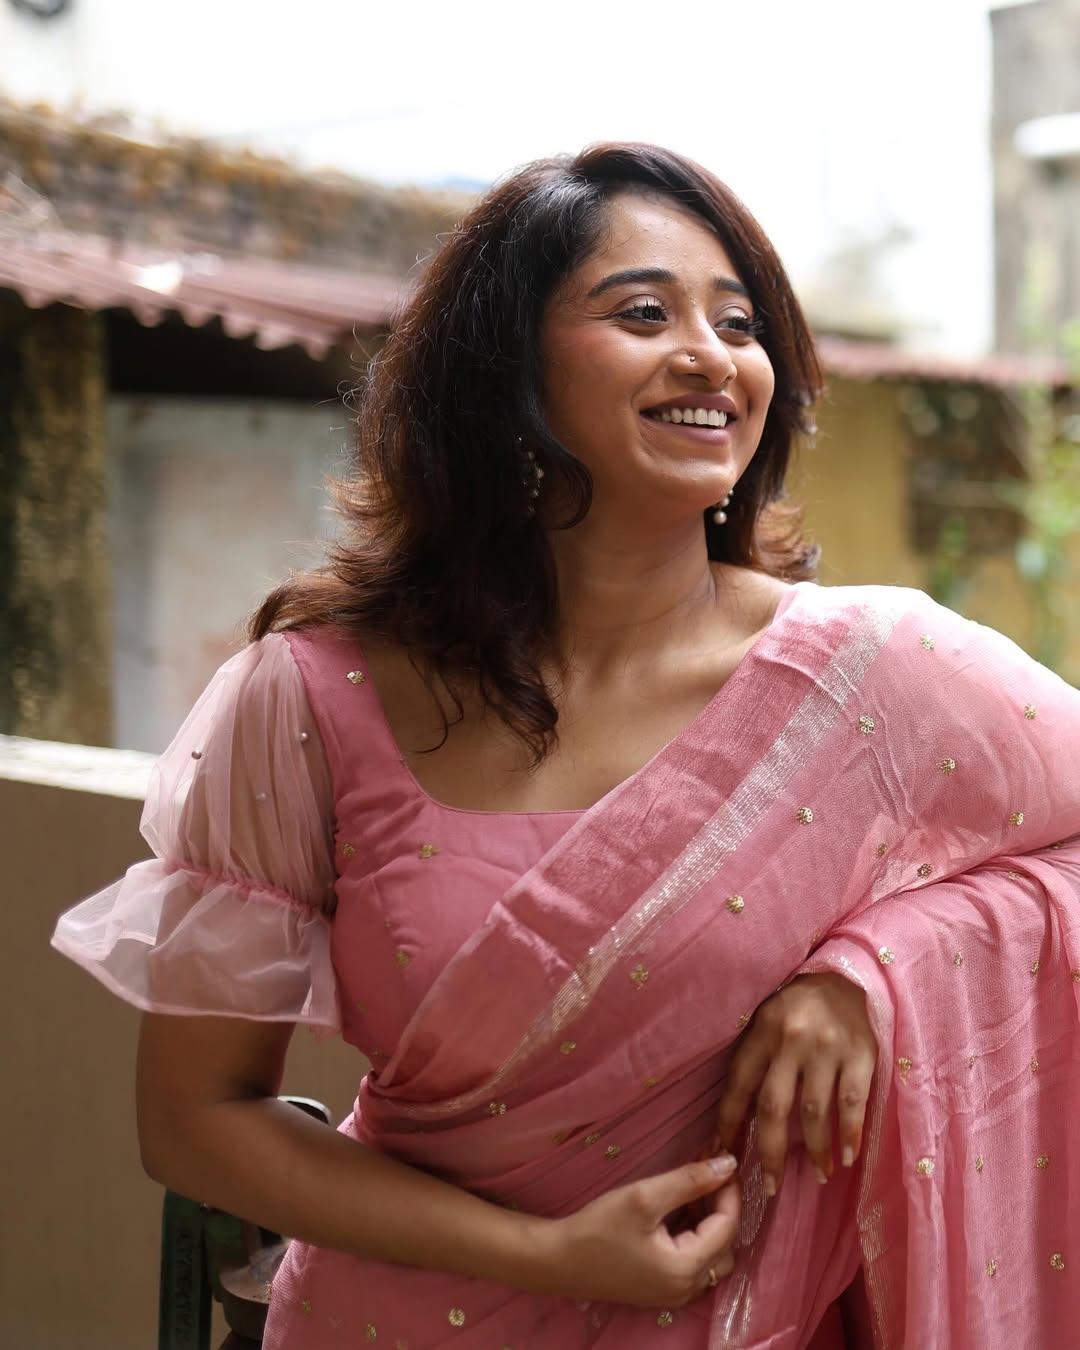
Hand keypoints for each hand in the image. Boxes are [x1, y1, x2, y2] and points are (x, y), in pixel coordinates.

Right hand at [540, 1156, 739, 1307]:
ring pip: (713, 1254)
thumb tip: (728, 1164)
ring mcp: (674, 1293)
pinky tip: (682, 1208)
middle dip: (722, 1204)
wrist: (559, 1261)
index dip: (730, 1190)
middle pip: (726, 1243)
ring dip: (711, 1220)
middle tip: (710, 1170)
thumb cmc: (599, 1228)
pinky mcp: (662, 1289)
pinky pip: (695, 1261)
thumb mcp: (644, 1197)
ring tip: (697, 1185)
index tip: (726, 1158)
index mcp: (686, 1269)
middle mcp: (687, 1289)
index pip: (728, 1226)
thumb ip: (689, 1180)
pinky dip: (696, 1234)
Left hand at [713, 973, 876, 1195]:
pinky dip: (849, 1133)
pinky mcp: (860, 1054)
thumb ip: (752, 1065)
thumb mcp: (764, 1024)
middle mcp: (791, 1040)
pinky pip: (853, 1102)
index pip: (740, 1088)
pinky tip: (845, 1157)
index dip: (730, 1127)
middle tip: (771, 1188)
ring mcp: (827, 1048)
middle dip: (770, 1154)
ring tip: (817, 1176)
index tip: (726, 1160)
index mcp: (761, 1033)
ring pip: (815, 1112)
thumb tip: (727, 1126)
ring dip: (816, 1151)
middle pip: (775, 1108)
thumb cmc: (795, 1008)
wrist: (843, 976)